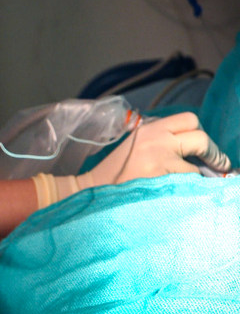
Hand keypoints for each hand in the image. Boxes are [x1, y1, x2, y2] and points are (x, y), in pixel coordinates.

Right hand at [81, 111, 230, 186]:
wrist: (95, 189)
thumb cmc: (116, 171)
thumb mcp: (137, 144)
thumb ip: (162, 139)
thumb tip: (195, 148)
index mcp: (150, 128)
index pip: (189, 119)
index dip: (200, 133)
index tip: (203, 147)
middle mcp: (158, 140)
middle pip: (201, 138)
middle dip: (213, 153)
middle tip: (217, 165)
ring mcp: (161, 161)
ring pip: (196, 169)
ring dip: (193, 179)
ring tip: (178, 186)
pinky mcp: (162, 181)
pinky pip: (186, 186)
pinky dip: (185, 191)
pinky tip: (171, 194)